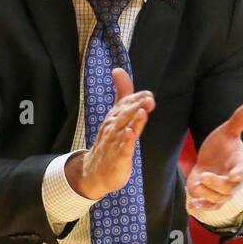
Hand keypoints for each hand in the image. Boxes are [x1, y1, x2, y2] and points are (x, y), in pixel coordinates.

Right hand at [67, 67, 154, 201]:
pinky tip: (130, 134)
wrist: (93, 173)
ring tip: (143, 112)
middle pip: (125, 114)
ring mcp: (114, 143)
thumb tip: (118, 70)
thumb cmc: (109, 143)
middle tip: (149, 98)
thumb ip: (122, 95)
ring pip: (124, 129)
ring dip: (134, 121)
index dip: (136, 99)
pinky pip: (122, 148)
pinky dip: (126, 141)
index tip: (148, 94)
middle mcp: (113, 128)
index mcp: (114, 118)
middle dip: (136, 106)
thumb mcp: (116, 117)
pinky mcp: (118, 158)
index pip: (125, 104)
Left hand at [186, 98, 242, 214]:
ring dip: (206, 196)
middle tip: (203, 177)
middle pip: (227, 189)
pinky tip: (192, 206)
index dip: (237, 175)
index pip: (241, 172)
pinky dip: (200, 208)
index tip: (234, 176)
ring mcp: (221, 192)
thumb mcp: (229, 131)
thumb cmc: (223, 145)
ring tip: (195, 186)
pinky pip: (208, 207)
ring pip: (217, 200)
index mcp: (239, 165)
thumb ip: (240, 119)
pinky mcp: (209, 198)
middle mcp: (232, 181)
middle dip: (215, 185)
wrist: (214, 160)